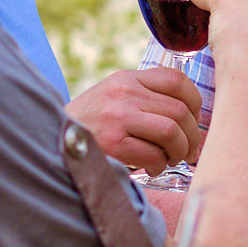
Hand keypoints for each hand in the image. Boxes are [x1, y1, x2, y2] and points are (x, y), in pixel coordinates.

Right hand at [66, 67, 203, 175]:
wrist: (51, 140)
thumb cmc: (90, 124)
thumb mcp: (114, 97)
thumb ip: (145, 97)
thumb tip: (191, 118)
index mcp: (128, 79)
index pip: (177, 81)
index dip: (195, 103)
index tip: (193, 121)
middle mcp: (124, 93)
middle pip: (180, 111)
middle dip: (191, 137)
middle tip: (187, 151)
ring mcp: (117, 117)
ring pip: (172, 132)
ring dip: (179, 152)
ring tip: (170, 159)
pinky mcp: (112, 143)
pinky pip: (154, 155)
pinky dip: (160, 166)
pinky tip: (151, 167)